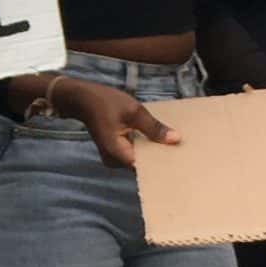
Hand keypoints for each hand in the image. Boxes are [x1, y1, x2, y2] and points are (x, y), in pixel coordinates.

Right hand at [59, 78, 179, 169]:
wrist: (82, 99)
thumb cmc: (105, 102)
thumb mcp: (134, 111)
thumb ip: (154, 128)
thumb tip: (176, 140)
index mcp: (118, 154)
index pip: (147, 168)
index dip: (165, 164)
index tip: (183, 160)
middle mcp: (115, 161)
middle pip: (144, 165)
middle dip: (162, 157)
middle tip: (183, 150)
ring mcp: (115, 158)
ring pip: (140, 159)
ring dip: (154, 151)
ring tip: (173, 144)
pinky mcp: (116, 152)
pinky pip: (135, 153)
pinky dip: (146, 147)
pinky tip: (158, 139)